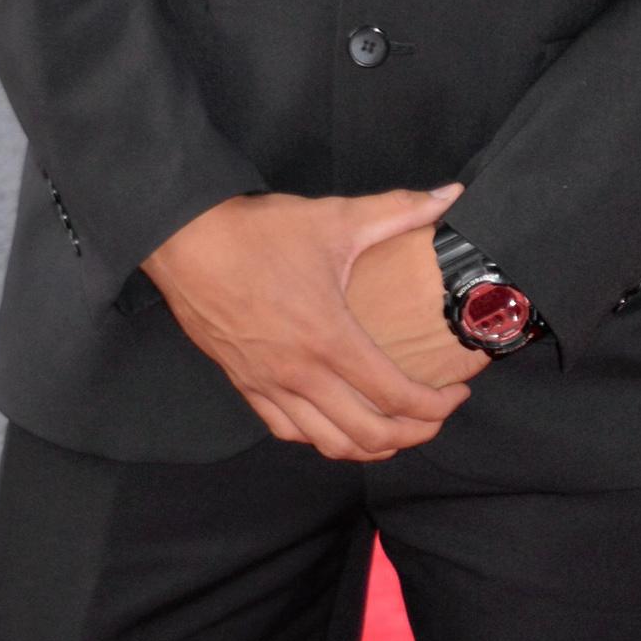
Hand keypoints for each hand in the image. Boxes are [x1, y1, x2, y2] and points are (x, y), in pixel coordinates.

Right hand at [143, 185, 482, 462]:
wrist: (183, 241)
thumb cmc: (257, 232)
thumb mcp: (335, 217)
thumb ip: (399, 210)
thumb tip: (451, 193)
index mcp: (329, 339)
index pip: (396, 396)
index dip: (436, 407)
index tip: (457, 394)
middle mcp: (299, 373)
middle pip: (368, 434)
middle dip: (413, 435)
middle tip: (434, 418)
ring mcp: (268, 384)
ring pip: (327, 443)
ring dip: (369, 447)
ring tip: (395, 431)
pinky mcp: (244, 383)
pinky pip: (287, 430)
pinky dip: (321, 438)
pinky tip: (338, 426)